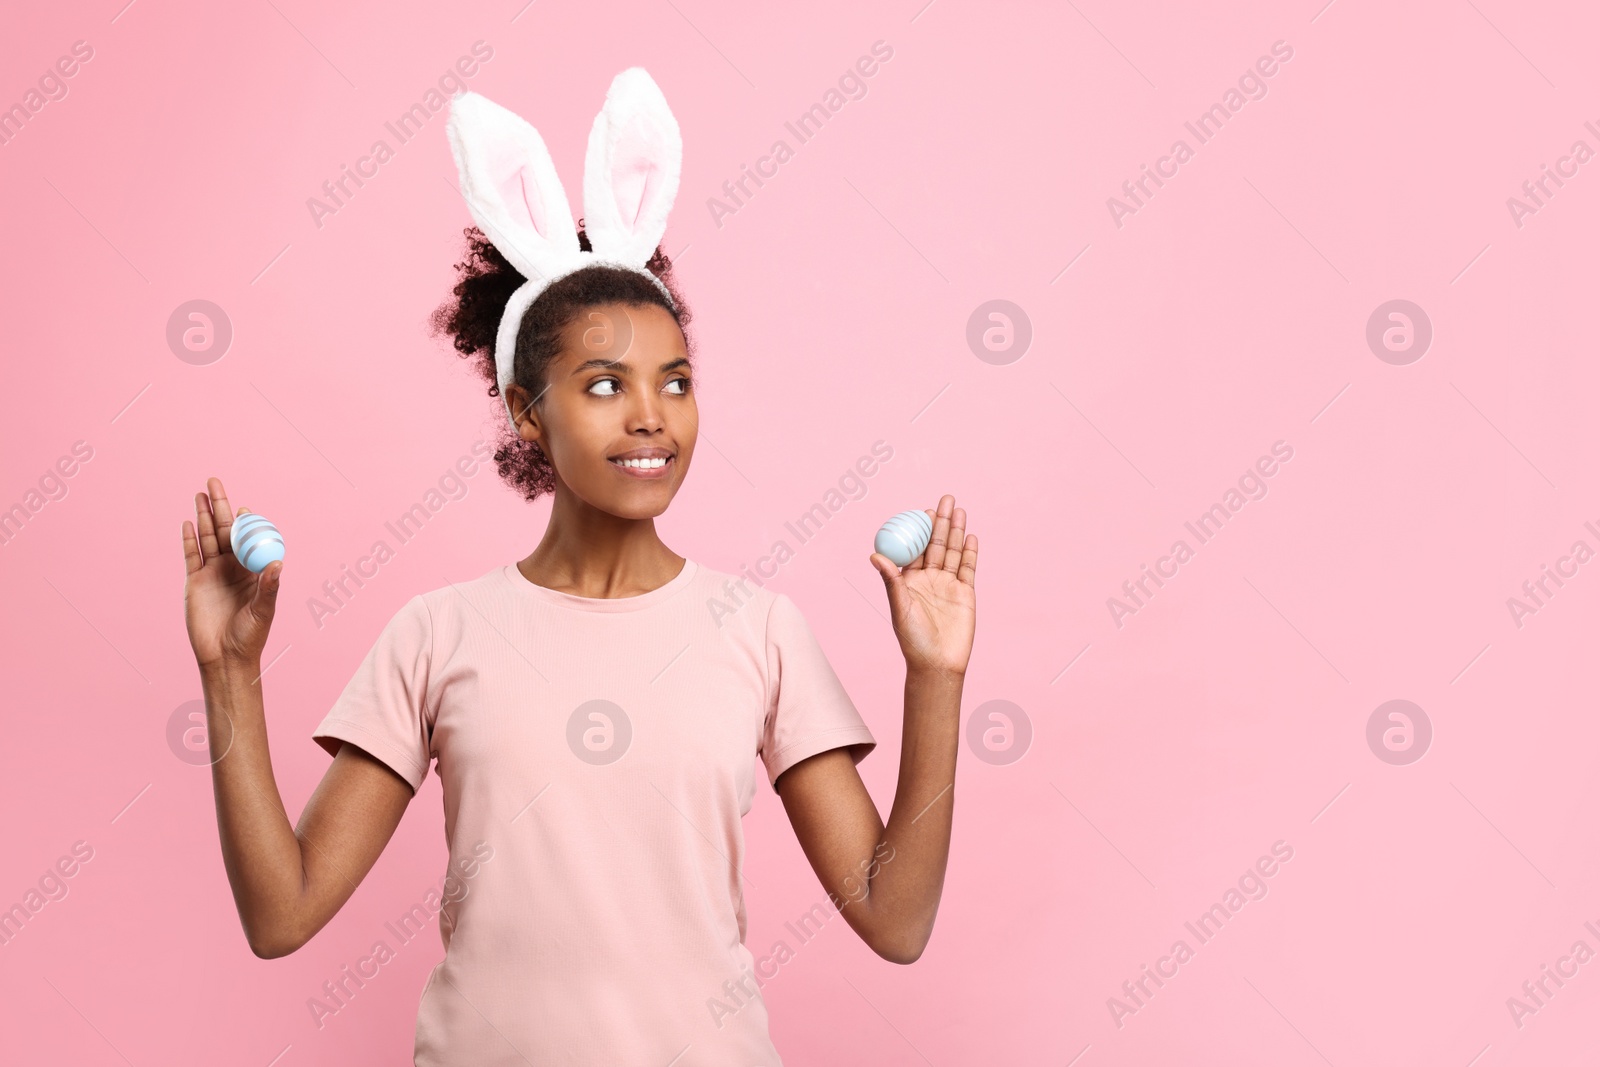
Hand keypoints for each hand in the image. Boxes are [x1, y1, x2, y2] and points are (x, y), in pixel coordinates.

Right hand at [182, 477, 282, 668]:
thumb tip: (278, 563)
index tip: (244, 509)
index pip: (249, 539)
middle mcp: (232, 568)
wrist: (225, 657)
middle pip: (225, 531)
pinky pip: (191, 555)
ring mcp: (212, 573)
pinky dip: (190, 539)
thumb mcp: (264, 610)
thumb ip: (269, 587)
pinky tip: (189, 522)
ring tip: (201, 494)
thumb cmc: (250, 635)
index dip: (246, 523)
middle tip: (215, 483)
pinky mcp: (194, 582)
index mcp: (252, 571)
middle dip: (221, 507)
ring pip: (207, 538)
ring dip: (204, 516)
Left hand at [868, 494, 977, 674]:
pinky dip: (970, 552)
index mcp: (909, 580)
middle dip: (941, 522)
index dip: (919, 529)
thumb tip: (874, 555)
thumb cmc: (912, 639)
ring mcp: (948, 585)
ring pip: (953, 552)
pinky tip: (971, 536)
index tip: (922, 511)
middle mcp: (929, 579)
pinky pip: (968, 568)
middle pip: (936, 544)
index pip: (915, 548)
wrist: (937, 663)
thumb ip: (892, 581)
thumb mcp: (899, 608)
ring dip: (956, 531)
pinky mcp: (965, 593)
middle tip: (945, 499)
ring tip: (959, 510)